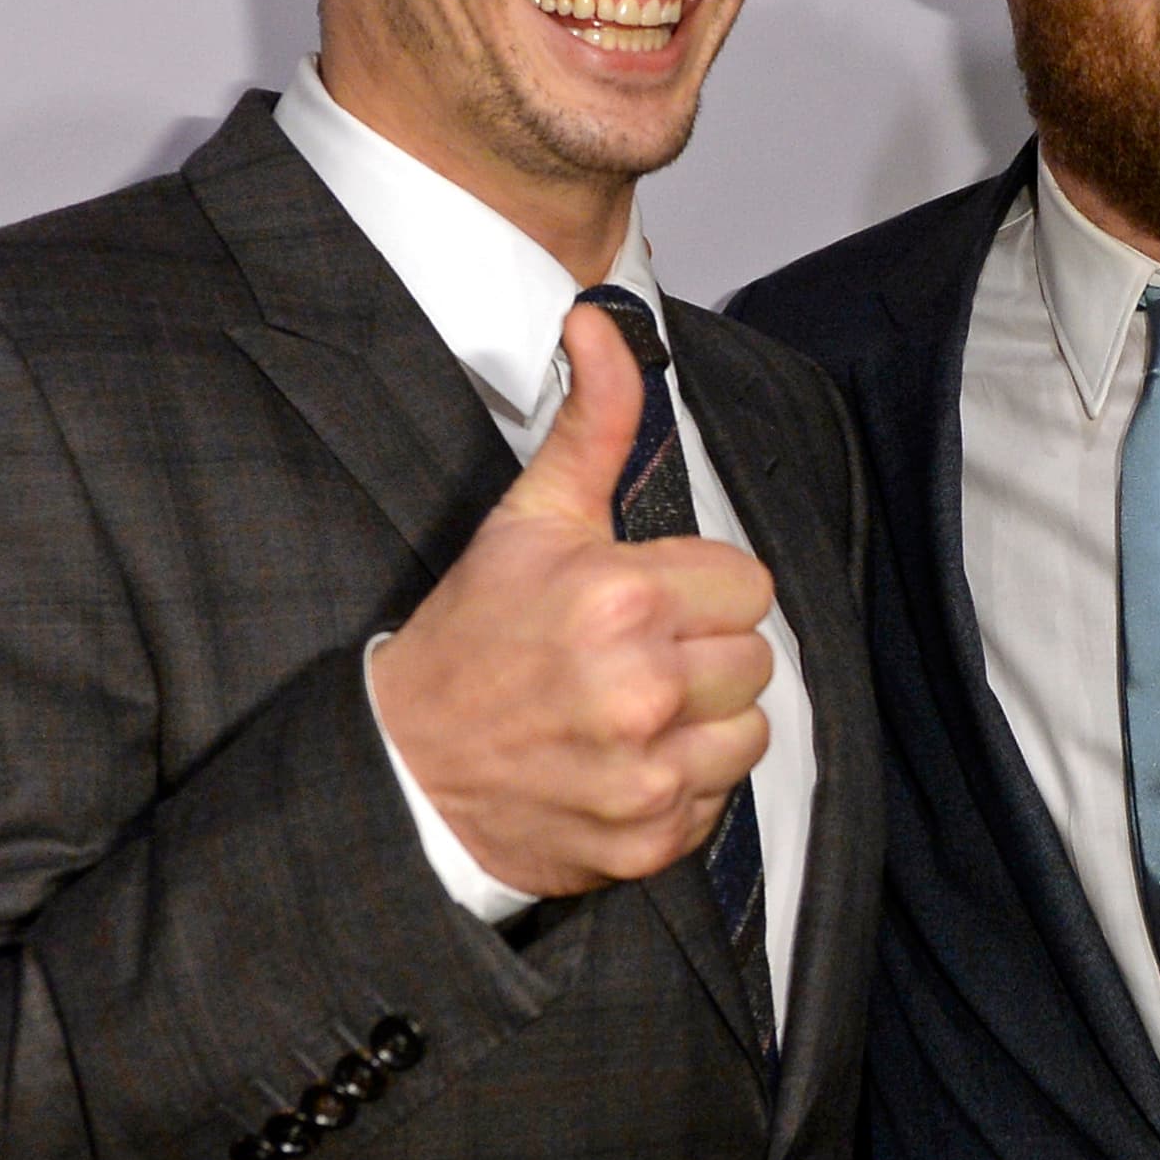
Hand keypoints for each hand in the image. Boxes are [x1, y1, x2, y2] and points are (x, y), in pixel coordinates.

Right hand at [367, 300, 774, 895]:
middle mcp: (642, 686)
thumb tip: (601, 321)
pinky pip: (720, 798)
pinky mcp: (648, 838)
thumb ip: (593, 422)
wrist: (405, 768)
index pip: (748, 585)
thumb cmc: (473, 637)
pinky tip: (623, 762)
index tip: (647, 602)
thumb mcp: (529, 519)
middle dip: (704, 653)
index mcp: (623, 596)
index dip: (701, 591)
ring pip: (750, 729)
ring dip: (704, 722)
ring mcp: (647, 770)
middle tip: (635, 657)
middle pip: (755, 657)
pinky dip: (683, 784)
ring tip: (634, 711)